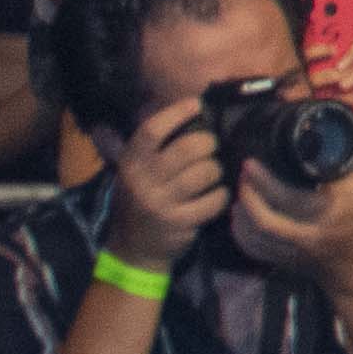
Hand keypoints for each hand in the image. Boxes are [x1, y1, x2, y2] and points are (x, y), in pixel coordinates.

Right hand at [104, 91, 235, 265]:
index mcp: (131, 163)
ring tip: (214, 172)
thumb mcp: (132, 172)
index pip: (152, 130)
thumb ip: (149, 146)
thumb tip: (175, 109)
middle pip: (188, 148)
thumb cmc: (138, 200)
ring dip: (216, 170)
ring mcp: (161, 204)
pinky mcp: (180, 223)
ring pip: (205, 173)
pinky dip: (221, 195)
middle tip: (211, 146)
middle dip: (208, 143)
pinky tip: (218, 195)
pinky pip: (214, 200)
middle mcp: (143, 181)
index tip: (196, 104)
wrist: (133, 249)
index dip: (177, 113)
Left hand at [224, 150, 352, 291]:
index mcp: (330, 214)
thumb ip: (337, 165)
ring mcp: (295, 254)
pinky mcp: (283, 264)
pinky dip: (241, 233)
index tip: (250, 163)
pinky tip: (240, 216)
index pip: (291, 197)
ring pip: (255, 237)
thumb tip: (320, 132)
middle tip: (242, 175)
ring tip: (240, 193)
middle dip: (248, 196)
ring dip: (241, 214)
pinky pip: (254, 250)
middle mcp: (311, 236)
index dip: (265, 180)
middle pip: (265, 220)